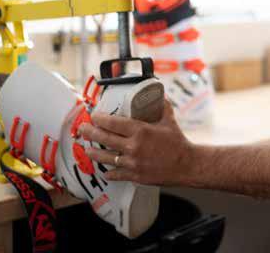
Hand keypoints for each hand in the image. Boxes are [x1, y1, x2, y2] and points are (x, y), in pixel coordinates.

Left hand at [79, 99, 195, 185]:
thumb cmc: (178, 141)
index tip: (93, 116)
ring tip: (87, 149)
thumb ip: (161, 105)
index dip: (99, 119)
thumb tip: (158, 93)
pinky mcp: (135, 175)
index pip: (113, 123)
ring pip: (105, 157)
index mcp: (140, 130)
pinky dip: (109, 172)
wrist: (187, 164)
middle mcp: (133, 146)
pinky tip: (104, 170)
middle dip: (90, 133)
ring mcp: (133, 162)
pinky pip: (116, 174)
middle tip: (82, 129)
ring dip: (94, 152)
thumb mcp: (169, 119)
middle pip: (104, 138)